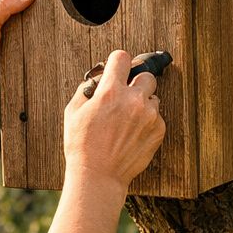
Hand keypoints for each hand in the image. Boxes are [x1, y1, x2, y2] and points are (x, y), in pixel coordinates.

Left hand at [0, 0, 38, 103]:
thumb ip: (4, 6)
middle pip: (20, 12)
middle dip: (32, 16)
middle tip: (49, 16)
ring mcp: (0, 38)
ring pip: (24, 32)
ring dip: (32, 35)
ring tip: (47, 34)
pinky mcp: (6, 54)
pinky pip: (23, 49)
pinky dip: (30, 50)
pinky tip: (40, 49)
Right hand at [63, 50, 165, 188]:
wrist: (99, 175)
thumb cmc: (82, 146)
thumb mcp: (73, 112)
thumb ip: (87, 90)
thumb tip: (98, 81)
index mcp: (110, 92)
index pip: (121, 57)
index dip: (118, 62)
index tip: (118, 68)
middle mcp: (133, 100)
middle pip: (146, 75)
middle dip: (136, 83)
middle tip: (126, 97)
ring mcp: (149, 116)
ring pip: (153, 98)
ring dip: (143, 104)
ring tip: (128, 121)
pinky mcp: (158, 130)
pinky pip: (157, 117)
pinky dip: (148, 122)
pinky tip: (133, 134)